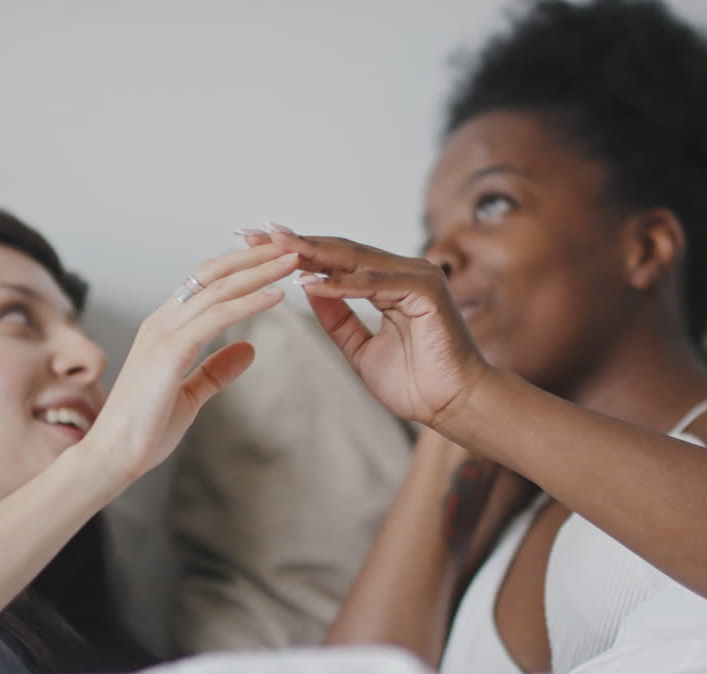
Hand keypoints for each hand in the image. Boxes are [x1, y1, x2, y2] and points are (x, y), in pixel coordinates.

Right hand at [81, 244, 299, 484]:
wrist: (112, 457)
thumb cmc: (144, 430)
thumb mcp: (191, 395)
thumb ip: (216, 370)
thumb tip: (249, 349)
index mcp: (165, 328)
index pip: (206, 283)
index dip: (241, 267)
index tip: (274, 259)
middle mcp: (162, 322)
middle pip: (213, 274)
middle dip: (254, 258)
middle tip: (290, 246)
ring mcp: (162, 334)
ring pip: (218, 289)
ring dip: (258, 272)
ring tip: (291, 262)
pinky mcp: (169, 352)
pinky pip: (216, 317)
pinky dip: (248, 302)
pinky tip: (275, 296)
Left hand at [240, 225, 488, 427]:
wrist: (455, 406)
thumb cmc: (416, 382)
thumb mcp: (360, 348)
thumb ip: (337, 317)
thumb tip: (307, 286)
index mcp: (389, 281)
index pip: (334, 259)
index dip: (293, 251)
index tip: (252, 245)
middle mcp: (403, 271)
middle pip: (339, 250)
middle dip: (293, 242)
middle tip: (251, 234)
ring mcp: (417, 276)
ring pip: (355, 259)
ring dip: (311, 253)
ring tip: (273, 248)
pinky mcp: (426, 289)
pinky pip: (375, 283)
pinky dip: (341, 283)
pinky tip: (307, 282)